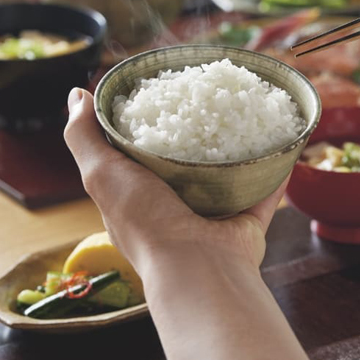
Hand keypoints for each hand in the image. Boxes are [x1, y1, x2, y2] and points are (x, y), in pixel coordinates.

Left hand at [62, 88, 285, 275]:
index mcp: (138, 199)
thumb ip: (84, 136)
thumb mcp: (100, 172)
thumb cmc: (144, 222)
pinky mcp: (246, 223)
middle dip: (195, 131)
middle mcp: (174, 209)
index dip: (147, 123)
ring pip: (228, 175)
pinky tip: (282, 142)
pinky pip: (265, 191)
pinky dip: (275, 170)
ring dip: (237, 148)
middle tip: (206, 95)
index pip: (139, 154)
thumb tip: (77, 94)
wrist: (197, 268)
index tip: (160, 90)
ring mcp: (213, 217)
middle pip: (185, 162)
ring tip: (244, 111)